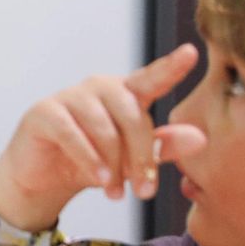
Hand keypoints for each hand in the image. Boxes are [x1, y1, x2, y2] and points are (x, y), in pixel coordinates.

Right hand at [0, 44, 200, 230]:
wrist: (44, 180)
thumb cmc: (92, 163)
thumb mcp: (132, 160)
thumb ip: (163, 147)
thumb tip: (200, 138)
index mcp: (124, 94)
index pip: (151, 78)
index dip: (170, 66)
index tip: (191, 53)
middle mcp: (98, 88)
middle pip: (132, 115)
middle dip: (141, 157)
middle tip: (145, 192)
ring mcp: (69, 96)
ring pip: (104, 128)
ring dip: (114, 165)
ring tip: (116, 193)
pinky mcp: (45, 111)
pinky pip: (73, 134)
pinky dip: (89, 159)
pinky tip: (99, 178)